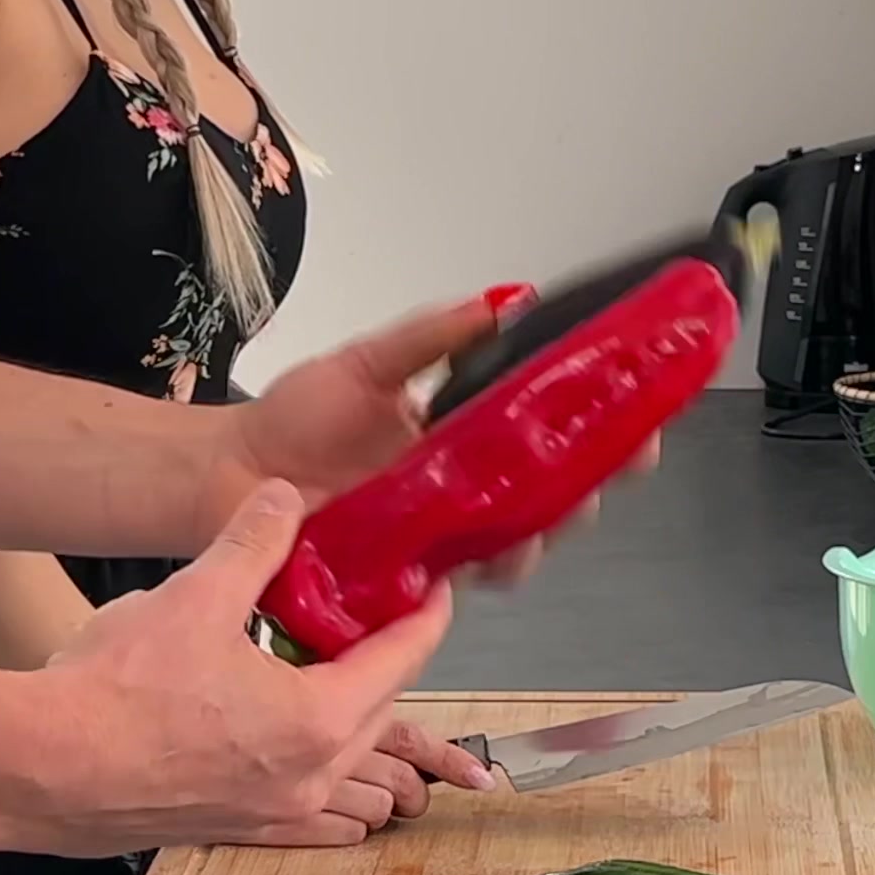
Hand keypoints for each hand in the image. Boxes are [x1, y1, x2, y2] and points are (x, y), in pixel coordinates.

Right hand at [12, 484, 453, 854]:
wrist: (42, 773)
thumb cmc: (114, 694)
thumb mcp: (194, 597)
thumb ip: (252, 543)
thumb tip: (284, 497)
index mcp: (317, 720)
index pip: (403, 659)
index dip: (425, 615)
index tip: (435, 589)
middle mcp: (310, 778)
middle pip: (381, 712)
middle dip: (384, 662)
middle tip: (372, 619)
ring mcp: (276, 814)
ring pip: (349, 766)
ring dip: (355, 722)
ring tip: (330, 676)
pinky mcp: (238, 831)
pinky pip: (312, 808)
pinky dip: (323, 774)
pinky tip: (298, 747)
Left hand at [211, 293, 661, 589]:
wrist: (231, 474)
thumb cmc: (293, 419)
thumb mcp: (369, 360)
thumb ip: (434, 335)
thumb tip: (508, 300)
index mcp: (467, 430)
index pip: (552, 426)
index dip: (605, 421)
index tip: (643, 407)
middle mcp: (468, 484)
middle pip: (559, 489)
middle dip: (601, 478)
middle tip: (618, 460)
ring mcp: (446, 529)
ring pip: (527, 537)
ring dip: (554, 526)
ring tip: (558, 510)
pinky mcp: (415, 571)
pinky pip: (472, 575)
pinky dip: (496, 565)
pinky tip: (503, 551)